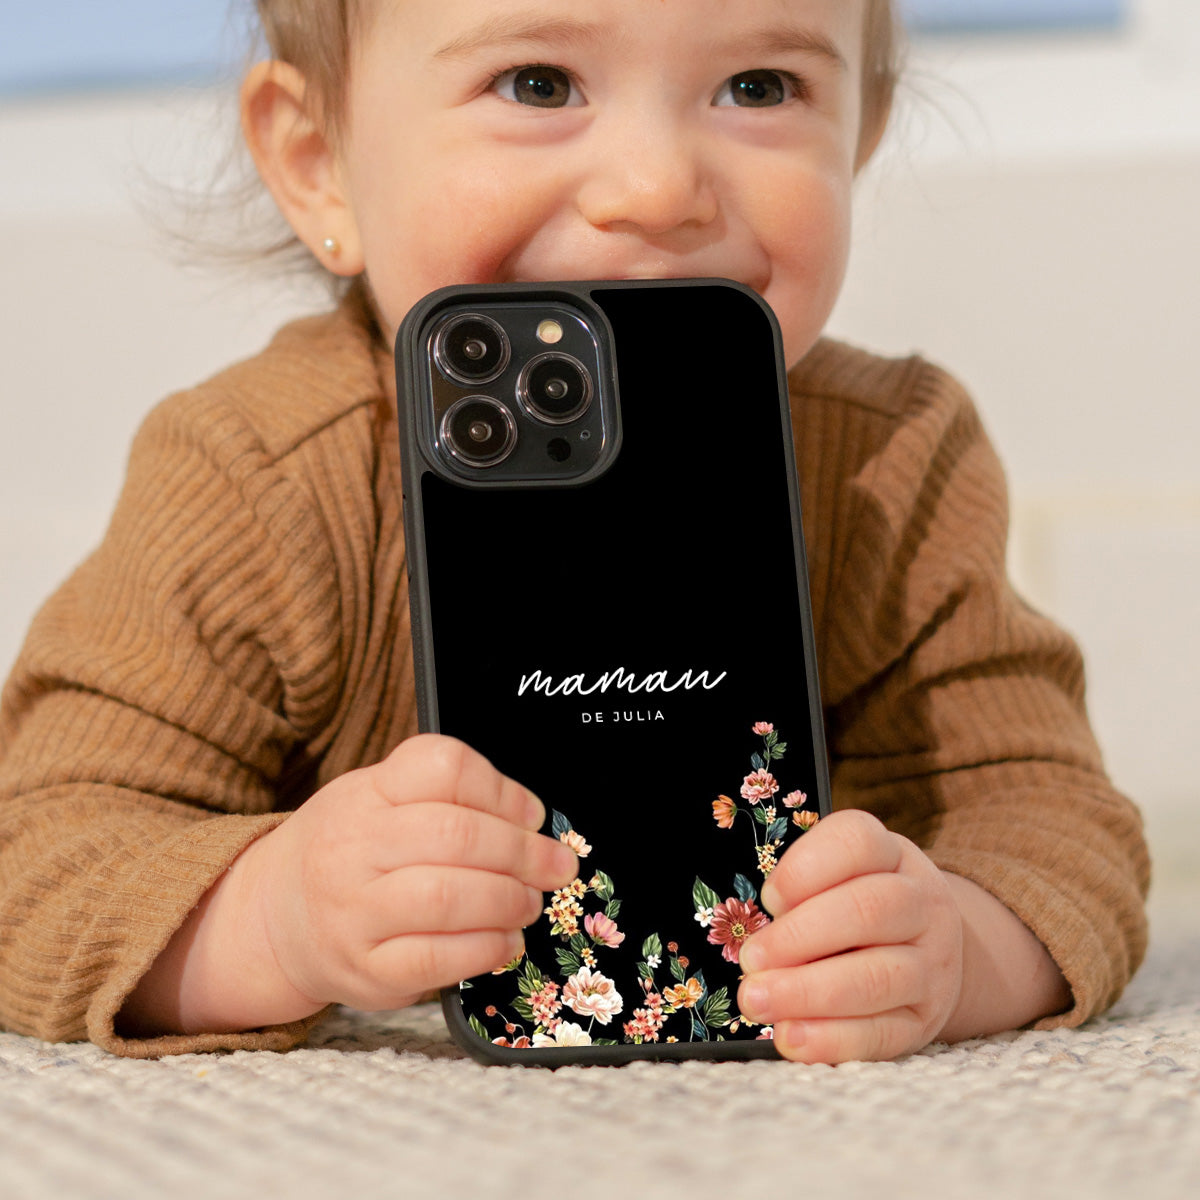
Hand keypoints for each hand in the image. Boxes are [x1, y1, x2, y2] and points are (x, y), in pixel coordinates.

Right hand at [242, 734, 578, 1013]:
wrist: (275, 917)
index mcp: (367, 793)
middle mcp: (353, 846)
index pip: (443, 766)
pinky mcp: (365, 970)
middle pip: (456, 835)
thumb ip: (447, 801)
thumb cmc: (351, 852)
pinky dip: (486, 948)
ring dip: (508, 901)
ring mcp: (353, 911)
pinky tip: (505, 940)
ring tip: (529, 903)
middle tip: (554, 865)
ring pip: (448, 897)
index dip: (502, 789)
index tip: (532, 815)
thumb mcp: (380, 800)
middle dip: (522, 852)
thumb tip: (531, 821)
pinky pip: (437, 959)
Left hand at [736, 809, 962, 1062]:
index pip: (857, 842)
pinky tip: (790, 1037)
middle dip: (800, 937)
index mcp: (891, 855)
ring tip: (755, 1000)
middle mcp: (921, 903)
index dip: (806, 868)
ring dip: (808, 992)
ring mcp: (931, 964)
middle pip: (868, 911)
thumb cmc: (859, 904)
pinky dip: (831, 1039)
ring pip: (877, 977)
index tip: (769, 897)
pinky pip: (882, 1034)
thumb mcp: (840, 877)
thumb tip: (756, 931)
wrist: (931, 949)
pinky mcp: (924, 1020)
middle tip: (750, 959)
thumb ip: (802, 890)